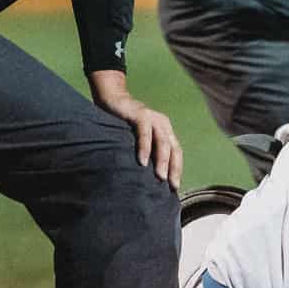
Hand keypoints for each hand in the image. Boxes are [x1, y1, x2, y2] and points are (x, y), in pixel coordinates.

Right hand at [87, 71, 183, 189]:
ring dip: (162, 161)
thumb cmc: (123, 125)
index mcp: (166, 131)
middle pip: (174, 149)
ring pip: (163, 142)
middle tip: (171, 186)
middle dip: (174, 169)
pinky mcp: (141, 114)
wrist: (111, 99)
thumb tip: (148, 177)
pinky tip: (142, 161)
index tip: (175, 187)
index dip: (177, 169)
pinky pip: (145, 132)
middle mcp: (163, 125)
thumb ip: (146, 152)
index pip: (176, 153)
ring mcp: (153, 118)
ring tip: (160, 177)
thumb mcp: (138, 139)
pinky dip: (145, 147)